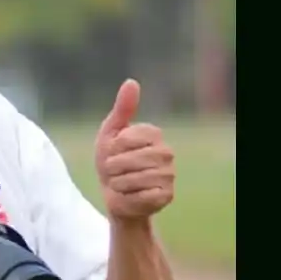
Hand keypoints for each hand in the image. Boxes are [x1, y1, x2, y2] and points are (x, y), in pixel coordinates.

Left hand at [94, 79, 175, 221]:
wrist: (115, 195)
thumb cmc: (112, 161)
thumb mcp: (111, 133)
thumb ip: (122, 109)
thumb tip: (131, 82)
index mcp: (153, 133)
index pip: (125, 139)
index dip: (111, 148)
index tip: (112, 152)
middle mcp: (166, 152)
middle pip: (129, 160)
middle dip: (112, 168)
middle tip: (114, 171)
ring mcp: (169, 174)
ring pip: (134, 178)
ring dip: (118, 184)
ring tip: (121, 183)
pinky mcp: (167, 195)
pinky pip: (142, 195)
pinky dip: (129, 197)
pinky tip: (131, 195)